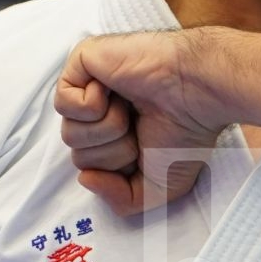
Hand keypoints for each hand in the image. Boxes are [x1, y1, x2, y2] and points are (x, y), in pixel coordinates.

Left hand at [54, 31, 228, 216]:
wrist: (196, 94)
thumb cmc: (185, 134)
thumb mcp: (157, 188)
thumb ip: (120, 200)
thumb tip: (85, 178)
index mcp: (114, 135)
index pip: (89, 168)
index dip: (117, 169)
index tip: (146, 149)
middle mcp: (99, 110)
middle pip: (78, 154)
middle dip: (114, 151)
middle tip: (141, 125)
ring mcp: (89, 85)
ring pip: (70, 133)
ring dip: (108, 129)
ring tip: (131, 108)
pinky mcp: (81, 61)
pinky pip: (64, 103)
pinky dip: (95, 106)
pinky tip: (116, 90)